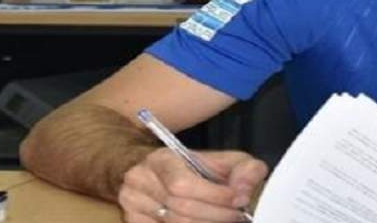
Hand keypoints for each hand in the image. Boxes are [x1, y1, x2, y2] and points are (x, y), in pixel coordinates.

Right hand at [117, 148, 267, 221]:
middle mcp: (140, 181)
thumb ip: (245, 170)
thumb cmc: (200, 169)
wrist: (165, 175)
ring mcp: (132, 204)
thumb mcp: (227, 162)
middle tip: (237, 215)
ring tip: (225, 220)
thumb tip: (243, 191)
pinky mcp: (134, 222)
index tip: (239, 200)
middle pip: (180, 209)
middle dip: (216, 215)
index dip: (215, 196)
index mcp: (161, 160)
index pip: (182, 184)